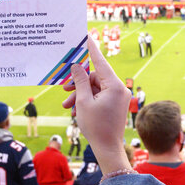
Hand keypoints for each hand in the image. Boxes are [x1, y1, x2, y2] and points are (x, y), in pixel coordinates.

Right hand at [62, 33, 131, 174]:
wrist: (108, 149)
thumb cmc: (96, 127)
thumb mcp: (84, 102)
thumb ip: (80, 81)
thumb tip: (77, 66)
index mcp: (115, 86)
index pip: (100, 62)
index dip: (91, 49)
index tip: (87, 36)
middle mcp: (120, 88)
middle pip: (95, 77)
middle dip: (78, 83)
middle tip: (64, 87)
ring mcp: (119, 97)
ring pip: (95, 88)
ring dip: (80, 95)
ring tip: (67, 104)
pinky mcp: (115, 104)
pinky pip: (99, 96)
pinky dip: (87, 100)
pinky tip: (76, 110)